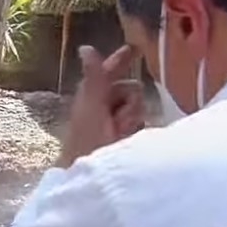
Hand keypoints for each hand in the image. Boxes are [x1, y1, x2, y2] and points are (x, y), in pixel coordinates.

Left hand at [57, 45, 144, 167]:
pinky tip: (129, 139)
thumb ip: (94, 78)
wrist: (89, 179)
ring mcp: (114, 123)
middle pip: (131, 89)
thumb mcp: (92, 106)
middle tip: (118, 121)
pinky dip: (136, 130)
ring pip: (138, 107)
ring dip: (132, 117)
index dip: (123, 59)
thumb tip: (85, 47)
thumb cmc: (87, 142)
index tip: (137, 48)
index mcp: (92, 95)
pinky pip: (141, 124)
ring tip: (120, 134)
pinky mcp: (123, 139)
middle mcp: (104, 106)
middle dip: (130, 101)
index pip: (110, 71)